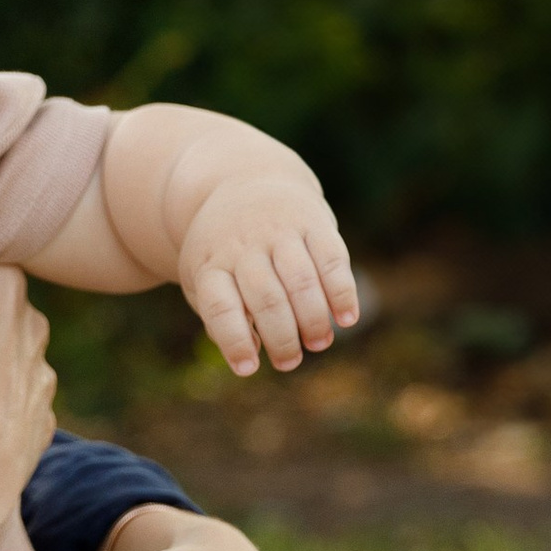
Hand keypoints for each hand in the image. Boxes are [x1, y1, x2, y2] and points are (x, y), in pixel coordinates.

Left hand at [176, 174, 358, 378]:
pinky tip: (346, 317)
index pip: (221, 307)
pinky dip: (342, 292)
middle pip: (267, 299)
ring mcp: (278, 231)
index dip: (235, 341)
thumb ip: (220, 318)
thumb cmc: (223, 250)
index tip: (249, 369)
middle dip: (282, 338)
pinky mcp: (312, 221)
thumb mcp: (203, 278)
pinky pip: (332, 259)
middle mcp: (243, 246)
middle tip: (290, 362)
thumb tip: (250, 352)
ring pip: (301, 281)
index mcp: (210, 265)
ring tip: (319, 343)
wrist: (242, 181)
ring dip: (314, 319)